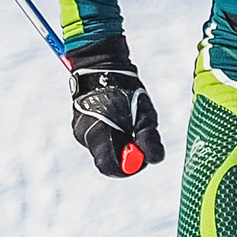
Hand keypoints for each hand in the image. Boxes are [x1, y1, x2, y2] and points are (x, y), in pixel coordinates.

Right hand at [66, 36, 164, 176]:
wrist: (102, 66)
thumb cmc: (127, 90)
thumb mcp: (144, 114)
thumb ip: (149, 138)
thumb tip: (155, 160)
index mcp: (97, 134)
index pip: (109, 167)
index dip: (127, 169)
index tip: (141, 158)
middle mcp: (84, 136)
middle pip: (106, 160)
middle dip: (124, 156)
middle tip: (137, 140)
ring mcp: (80, 131)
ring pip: (103, 150)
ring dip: (118, 144)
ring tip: (127, 123)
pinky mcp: (81, 126)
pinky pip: (99, 140)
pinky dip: (111, 135)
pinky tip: (117, 118)